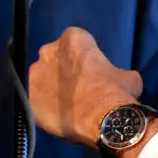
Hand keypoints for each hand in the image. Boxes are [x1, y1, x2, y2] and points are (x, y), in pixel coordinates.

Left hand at [28, 27, 142, 147]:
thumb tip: (118, 79)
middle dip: (62, 70)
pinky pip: (36, 100)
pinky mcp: (29, 98)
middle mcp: (49, 51)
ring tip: (65, 105)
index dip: (82, 58)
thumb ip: (116, 71)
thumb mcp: (128, 76)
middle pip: (54, 57)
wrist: (102, 119)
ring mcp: (35, 74)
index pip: (75, 42)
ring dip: (50, 88)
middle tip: (76, 88)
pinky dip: (44, 107)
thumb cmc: (115, 92)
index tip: (89, 72)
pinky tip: (58, 117)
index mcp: (73, 38)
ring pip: (41, 78)